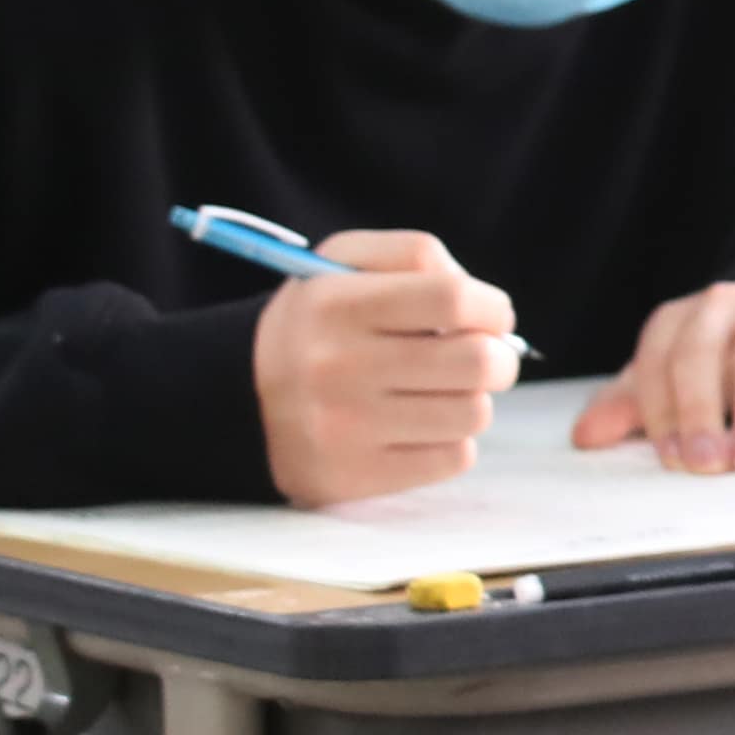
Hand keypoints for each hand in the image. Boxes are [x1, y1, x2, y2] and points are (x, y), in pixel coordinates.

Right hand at [250, 231, 519, 507]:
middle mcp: (335, 367)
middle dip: (499, 357)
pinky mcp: (350, 477)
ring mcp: (341, 427)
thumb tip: (487, 307)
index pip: (453, 300)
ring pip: (473, 413)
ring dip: (472, 400)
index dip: (493, 308)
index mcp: (336, 304)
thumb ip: (417, 256)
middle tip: (484, 357)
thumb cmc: (317, 323)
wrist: (235, 398)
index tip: (491, 317)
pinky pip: (453, 457)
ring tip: (440, 391)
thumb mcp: (344, 262)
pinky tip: (418, 426)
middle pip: (478, 362)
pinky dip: (450, 440)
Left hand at [574, 282, 734, 473]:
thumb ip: (634, 407)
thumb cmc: (732, 361)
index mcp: (677, 320)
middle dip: (702, 412)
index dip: (662, 412)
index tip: (673, 458)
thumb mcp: (680, 382)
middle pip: (702, 353)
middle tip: (710, 464)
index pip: (658, 363)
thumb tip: (585, 436)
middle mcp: (721, 303)